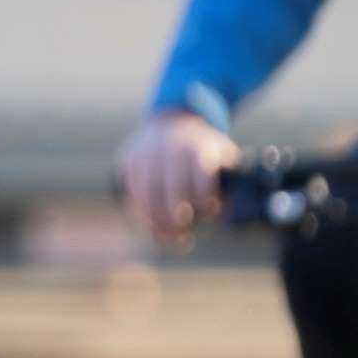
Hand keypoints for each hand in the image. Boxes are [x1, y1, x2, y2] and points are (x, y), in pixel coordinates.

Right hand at [116, 106, 236, 245]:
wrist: (175, 121)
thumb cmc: (206, 151)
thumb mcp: (224, 156)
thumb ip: (228, 183)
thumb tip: (220, 213)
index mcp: (197, 146)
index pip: (200, 175)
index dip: (204, 198)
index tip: (209, 212)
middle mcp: (169, 147)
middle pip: (168, 187)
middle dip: (174, 216)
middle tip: (181, 236)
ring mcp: (145, 152)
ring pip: (145, 191)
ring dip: (154, 219)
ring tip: (165, 237)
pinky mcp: (129, 159)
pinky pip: (131, 190)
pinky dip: (140, 211)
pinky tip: (152, 226)